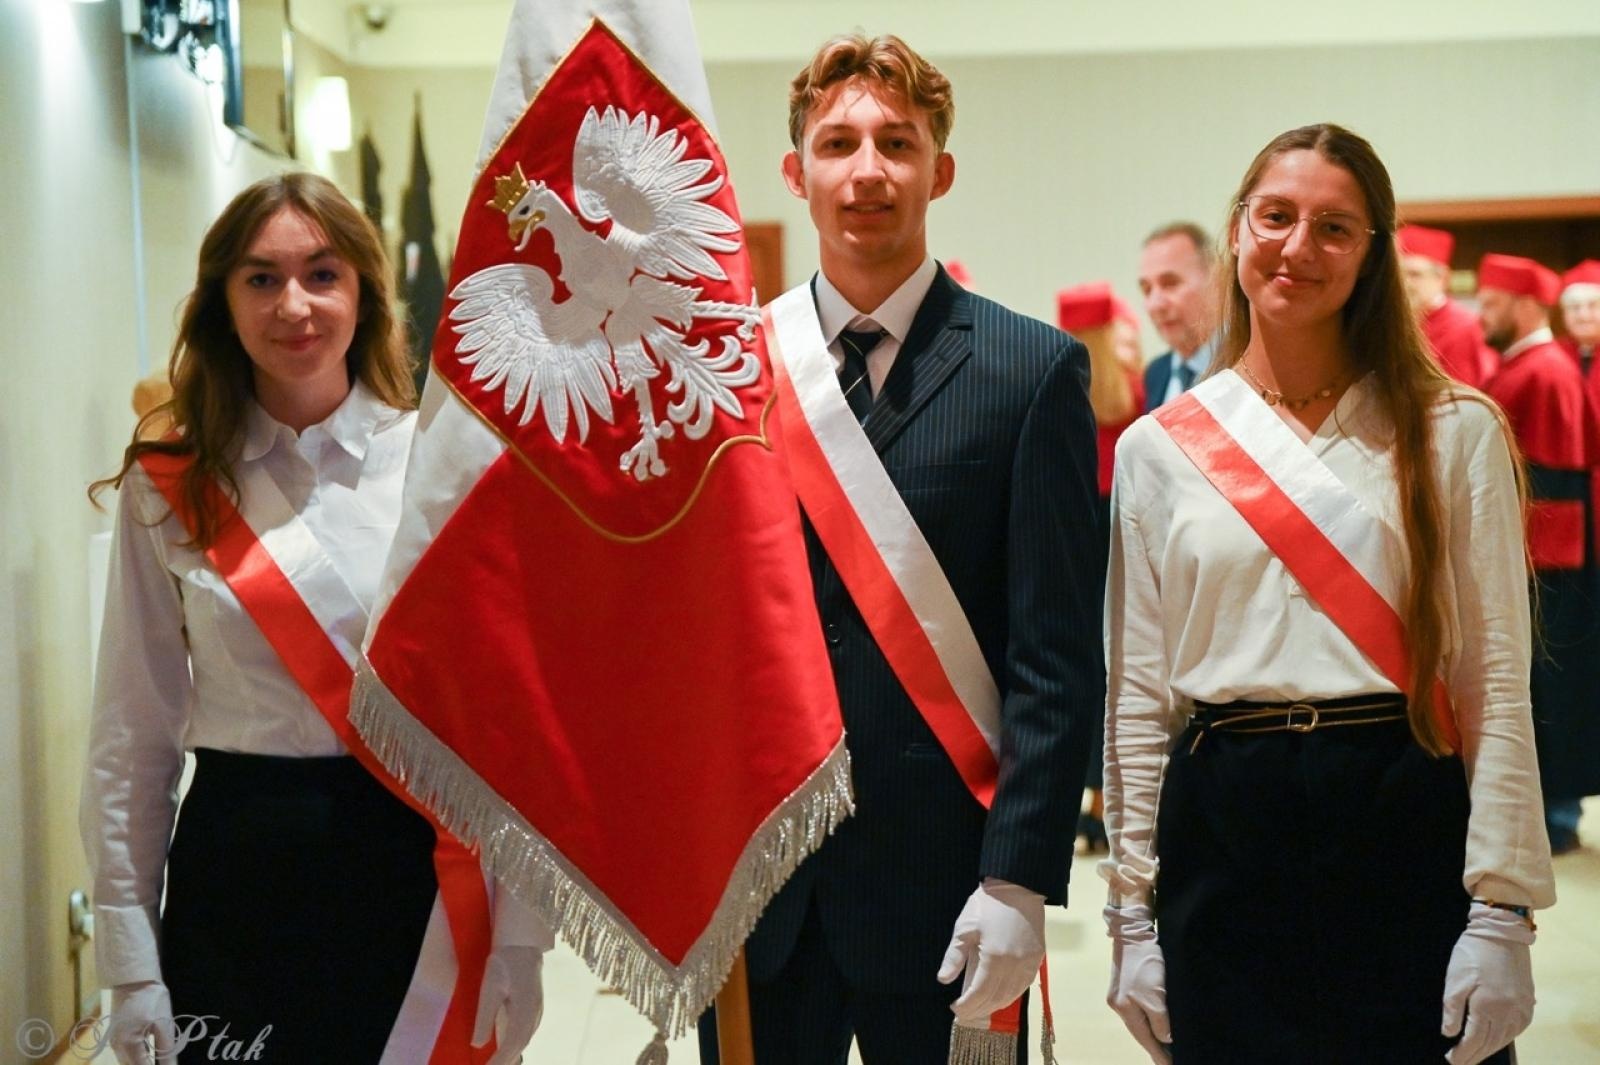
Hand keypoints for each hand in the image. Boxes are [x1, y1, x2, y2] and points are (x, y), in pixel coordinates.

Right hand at [108, 981, 175, 1064]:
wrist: (134, 978)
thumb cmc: (151, 999)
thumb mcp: (163, 1024)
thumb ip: (166, 1050)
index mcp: (129, 1044)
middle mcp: (117, 1047)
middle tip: (165, 1061)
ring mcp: (114, 1041)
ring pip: (127, 1062)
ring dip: (141, 1062)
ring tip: (157, 1057)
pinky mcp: (115, 1035)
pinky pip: (125, 1053)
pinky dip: (136, 1056)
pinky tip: (148, 1052)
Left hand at [471, 946, 544, 1064]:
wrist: (522, 944)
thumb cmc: (505, 962)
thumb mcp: (490, 987)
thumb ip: (485, 1016)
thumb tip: (478, 1044)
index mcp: (525, 1007)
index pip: (513, 1042)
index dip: (501, 1060)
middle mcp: (534, 1013)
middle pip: (520, 1045)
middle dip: (506, 1061)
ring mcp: (537, 1011)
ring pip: (524, 1040)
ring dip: (511, 1055)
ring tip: (496, 1064)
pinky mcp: (534, 1009)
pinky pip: (524, 1033)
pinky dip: (515, 1046)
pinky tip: (506, 1052)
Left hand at [936, 879, 1045, 1021]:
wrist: (1018, 886)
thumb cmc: (987, 905)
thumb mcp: (965, 927)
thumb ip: (955, 956)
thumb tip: (943, 979)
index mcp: (994, 957)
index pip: (979, 993)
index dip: (967, 1005)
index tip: (955, 1008)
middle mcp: (1014, 965)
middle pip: (995, 998)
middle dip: (978, 1009)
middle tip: (964, 1012)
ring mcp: (1028, 963)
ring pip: (1011, 995)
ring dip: (994, 1005)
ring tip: (979, 1007)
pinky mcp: (1037, 958)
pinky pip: (1024, 985)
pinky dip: (1011, 995)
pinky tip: (1000, 996)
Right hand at [1104, 904, 1171, 1063]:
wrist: (1132, 934)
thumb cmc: (1146, 962)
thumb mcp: (1157, 994)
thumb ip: (1160, 1019)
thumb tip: (1165, 1038)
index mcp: (1126, 1010)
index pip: (1146, 1040)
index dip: (1160, 1054)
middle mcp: (1118, 1006)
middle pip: (1139, 1033)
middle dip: (1155, 1047)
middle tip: (1169, 1060)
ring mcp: (1118, 996)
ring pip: (1137, 1023)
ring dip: (1151, 1035)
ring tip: (1164, 1047)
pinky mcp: (1121, 987)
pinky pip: (1136, 1012)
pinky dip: (1146, 1021)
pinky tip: (1153, 1024)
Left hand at [1442, 903, 1535, 1064]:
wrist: (1502, 931)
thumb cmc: (1474, 952)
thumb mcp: (1455, 978)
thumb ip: (1452, 1008)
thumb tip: (1449, 1033)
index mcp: (1488, 1006)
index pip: (1474, 1040)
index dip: (1463, 1053)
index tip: (1452, 1061)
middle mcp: (1509, 1012)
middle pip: (1491, 1043)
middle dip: (1475, 1055)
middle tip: (1461, 1062)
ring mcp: (1522, 1008)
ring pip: (1505, 1038)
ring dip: (1490, 1049)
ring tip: (1475, 1055)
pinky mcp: (1528, 1002)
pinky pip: (1517, 1029)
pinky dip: (1505, 1038)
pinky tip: (1496, 1040)